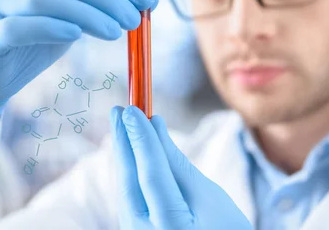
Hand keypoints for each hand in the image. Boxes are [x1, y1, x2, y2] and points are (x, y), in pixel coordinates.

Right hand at [0, 0, 157, 118]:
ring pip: (44, 0)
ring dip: (86, 14)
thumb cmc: (29, 43)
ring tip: (116, 31)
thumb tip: (146, 2)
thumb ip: (94, 7)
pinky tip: (76, 35)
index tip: (148, 0)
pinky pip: (20, 27)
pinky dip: (51, 27)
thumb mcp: (65, 20)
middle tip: (134, 19)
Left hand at [110, 106, 252, 229]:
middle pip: (129, 181)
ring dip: (125, 155)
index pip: (151, 175)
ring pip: (126, 189)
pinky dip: (131, 172)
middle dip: (124, 142)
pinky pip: (129, 198)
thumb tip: (154, 127)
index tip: (132, 110)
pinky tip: (130, 153)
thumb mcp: (209, 196)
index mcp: (172, 228)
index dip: (141, 139)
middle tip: (119, 110)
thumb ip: (177, 164)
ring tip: (123, 125)